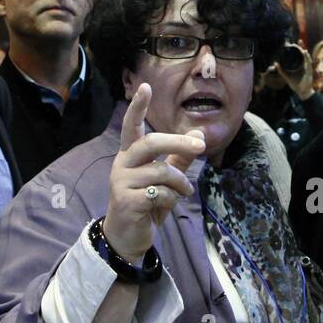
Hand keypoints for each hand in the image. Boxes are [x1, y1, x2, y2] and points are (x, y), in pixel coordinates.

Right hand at [102, 83, 205, 261]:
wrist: (128, 236)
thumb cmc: (147, 203)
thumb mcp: (165, 180)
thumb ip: (179, 158)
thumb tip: (200, 135)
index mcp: (130, 154)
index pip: (131, 125)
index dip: (138, 107)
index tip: (145, 87)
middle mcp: (122, 163)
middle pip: (151, 142)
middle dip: (178, 142)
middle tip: (200, 146)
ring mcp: (121, 182)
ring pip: (161, 171)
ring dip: (181, 182)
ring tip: (185, 191)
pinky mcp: (126, 201)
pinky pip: (160, 193)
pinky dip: (172, 199)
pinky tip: (168, 205)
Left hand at [271, 44, 314, 99]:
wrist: (303, 92)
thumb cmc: (296, 85)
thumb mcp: (287, 77)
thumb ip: (282, 71)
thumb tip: (275, 63)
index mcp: (299, 66)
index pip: (298, 56)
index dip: (296, 49)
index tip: (291, 44)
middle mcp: (303, 65)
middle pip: (302, 54)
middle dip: (300, 47)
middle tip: (298, 41)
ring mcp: (307, 67)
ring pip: (305, 56)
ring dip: (303, 50)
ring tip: (301, 44)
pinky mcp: (309, 70)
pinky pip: (308, 62)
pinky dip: (306, 57)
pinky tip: (305, 52)